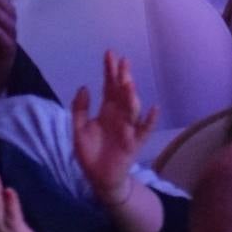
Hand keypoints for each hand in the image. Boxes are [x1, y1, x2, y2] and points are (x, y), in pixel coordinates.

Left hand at [71, 52, 155, 205]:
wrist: (99, 178)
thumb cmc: (90, 152)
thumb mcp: (78, 129)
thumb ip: (80, 109)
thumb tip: (84, 87)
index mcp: (106, 110)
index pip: (109, 86)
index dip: (110, 71)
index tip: (110, 54)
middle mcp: (119, 115)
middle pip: (123, 93)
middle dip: (123, 77)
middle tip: (123, 61)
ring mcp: (129, 127)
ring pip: (132, 108)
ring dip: (131, 96)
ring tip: (128, 84)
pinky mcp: (134, 142)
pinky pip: (145, 130)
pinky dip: (150, 120)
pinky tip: (153, 109)